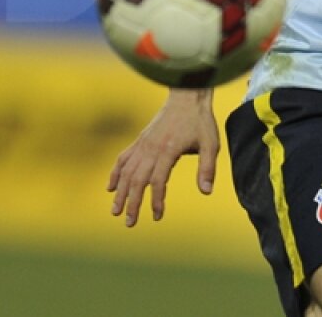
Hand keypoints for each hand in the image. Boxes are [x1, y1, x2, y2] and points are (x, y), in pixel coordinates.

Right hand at [107, 87, 217, 226]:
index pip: (157, 181)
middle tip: (129, 223)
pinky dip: (115, 173)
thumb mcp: (210, 143)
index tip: (157, 215)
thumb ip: (207, 167)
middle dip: (132, 203)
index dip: (156, 200)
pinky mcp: (140, 140)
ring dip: (120, 192)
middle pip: (137, 180)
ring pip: (127, 171)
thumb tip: (206, 191)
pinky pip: (123, 158)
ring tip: (115, 211)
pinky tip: (110, 187)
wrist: (187, 97)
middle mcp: (151, 148)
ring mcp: (143, 144)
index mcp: (168, 150)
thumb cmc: (200, 121)